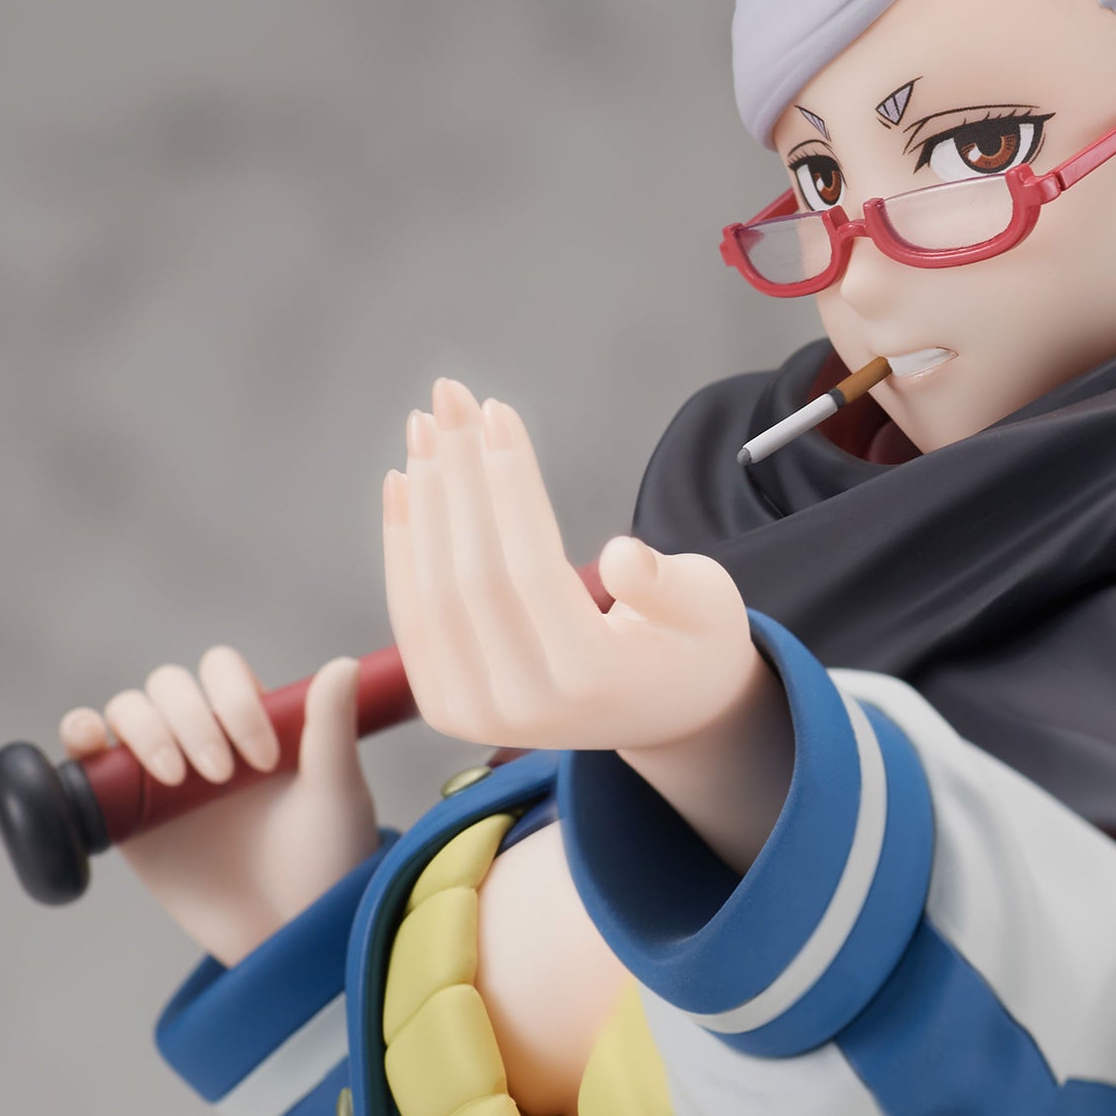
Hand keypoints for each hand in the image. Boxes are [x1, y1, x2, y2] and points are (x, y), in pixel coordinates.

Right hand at [59, 649, 377, 965]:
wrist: (289, 932)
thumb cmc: (325, 860)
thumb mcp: (335, 791)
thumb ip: (331, 726)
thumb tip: (344, 664)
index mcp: (252, 721)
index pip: (220, 670)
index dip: (233, 699)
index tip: (264, 757)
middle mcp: (202, 737)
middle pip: (168, 686)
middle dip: (190, 719)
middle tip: (220, 776)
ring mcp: (158, 774)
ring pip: (127, 711)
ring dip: (144, 729)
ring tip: (174, 778)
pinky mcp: (124, 815)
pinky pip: (86, 759)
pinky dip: (79, 734)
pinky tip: (91, 739)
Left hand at [385, 380, 789, 867]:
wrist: (666, 715)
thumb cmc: (692, 643)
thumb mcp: (712, 608)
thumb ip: (671, 586)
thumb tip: (622, 558)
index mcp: (593, 682)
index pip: (531, 570)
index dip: (509, 485)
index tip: (500, 411)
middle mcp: (525, 710)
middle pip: (471, 578)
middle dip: (456, 476)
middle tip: (448, 398)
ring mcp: (478, 717)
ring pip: (431, 595)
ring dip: (424, 502)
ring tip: (424, 427)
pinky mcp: (449, 708)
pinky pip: (413, 619)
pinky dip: (403, 549)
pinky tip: (403, 484)